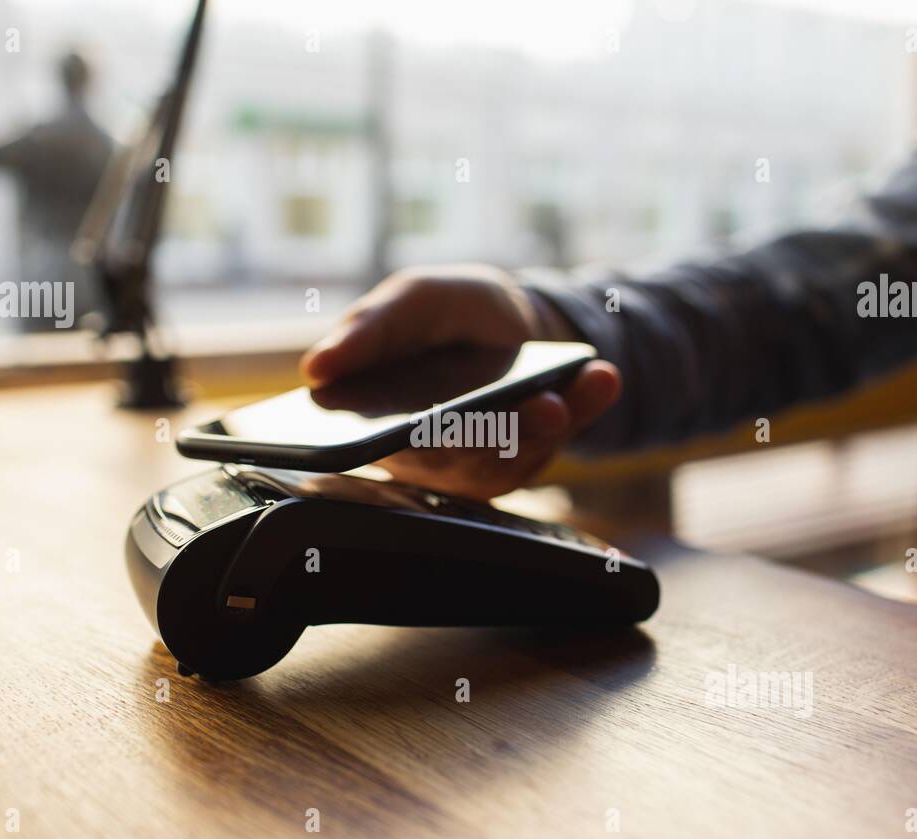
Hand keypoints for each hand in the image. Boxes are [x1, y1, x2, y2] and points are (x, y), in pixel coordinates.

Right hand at [300, 264, 619, 498]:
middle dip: (487, 435)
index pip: (371, 445)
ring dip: (540, 428)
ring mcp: (479, 461)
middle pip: (448, 458)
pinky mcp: (527, 458)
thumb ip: (367, 329)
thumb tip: (316, 368)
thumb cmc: (446, 312)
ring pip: (505, 460)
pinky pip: (553, 444)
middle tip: (516, 410)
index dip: (391, 444)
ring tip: (558, 397)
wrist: (512, 320)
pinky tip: (600, 379)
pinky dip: (580, 409)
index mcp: (374, 421)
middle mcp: (425, 454)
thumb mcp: (409, 300)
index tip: (414, 431)